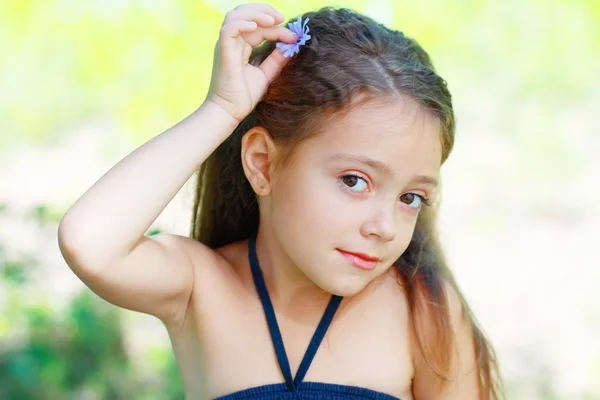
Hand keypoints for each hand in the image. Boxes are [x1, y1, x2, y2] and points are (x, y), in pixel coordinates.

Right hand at [205, 3, 296, 122]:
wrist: (229, 112)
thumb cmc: (243, 97)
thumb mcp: (266, 74)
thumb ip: (276, 60)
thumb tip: (291, 47)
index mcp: (241, 46)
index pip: (259, 28)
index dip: (276, 28)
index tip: (293, 36)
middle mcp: (232, 42)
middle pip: (245, 14)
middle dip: (265, 11)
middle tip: (282, 18)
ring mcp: (226, 45)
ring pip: (236, 16)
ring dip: (255, 14)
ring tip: (273, 20)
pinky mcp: (223, 51)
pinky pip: (229, 29)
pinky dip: (242, 23)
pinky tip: (256, 27)